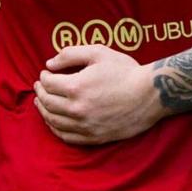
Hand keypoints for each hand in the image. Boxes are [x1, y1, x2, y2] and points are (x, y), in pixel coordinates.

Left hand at [35, 44, 162, 144]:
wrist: (151, 95)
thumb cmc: (126, 71)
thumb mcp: (98, 53)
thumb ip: (70, 54)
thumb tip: (49, 64)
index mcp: (76, 87)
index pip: (48, 84)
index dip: (43, 77)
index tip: (46, 73)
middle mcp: (76, 109)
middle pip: (47, 103)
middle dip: (40, 92)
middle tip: (39, 86)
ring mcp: (85, 126)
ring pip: (53, 121)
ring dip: (43, 111)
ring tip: (41, 102)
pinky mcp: (94, 137)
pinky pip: (66, 137)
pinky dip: (55, 129)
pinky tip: (53, 122)